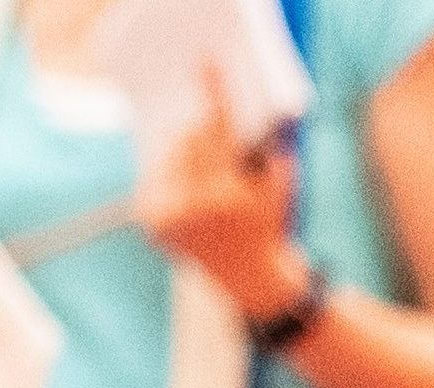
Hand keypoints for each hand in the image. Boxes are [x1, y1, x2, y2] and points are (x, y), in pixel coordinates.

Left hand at [137, 61, 309, 319]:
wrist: (248, 279)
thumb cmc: (267, 226)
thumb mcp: (279, 187)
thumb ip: (270, 147)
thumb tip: (248, 108)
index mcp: (227, 196)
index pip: (218, 131)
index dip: (214, 93)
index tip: (207, 62)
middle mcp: (193, 209)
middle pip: (190, 138)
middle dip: (205, 130)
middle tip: (212, 125)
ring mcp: (169, 219)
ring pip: (171, 155)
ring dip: (187, 152)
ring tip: (207, 175)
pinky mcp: (153, 224)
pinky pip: (157, 177)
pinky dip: (171, 174)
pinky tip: (190, 190)